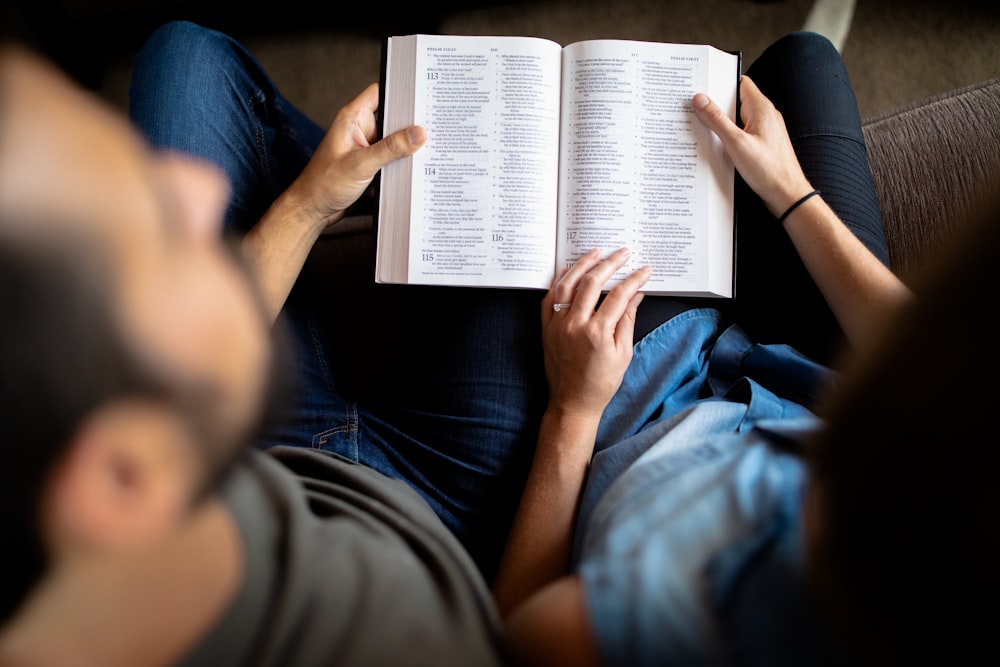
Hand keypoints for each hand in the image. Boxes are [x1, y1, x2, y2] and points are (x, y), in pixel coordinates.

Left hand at [283, 82, 425, 232]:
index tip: (419, 100)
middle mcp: (358, 129)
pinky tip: (406, 171)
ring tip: (419, 154)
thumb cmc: (324, 184)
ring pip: (392, 140)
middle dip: (407, 126)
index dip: (399, 94)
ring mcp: (363, 146)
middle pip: (390, 118)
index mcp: (351, 118)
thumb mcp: (361, 164)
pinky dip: (397, 163)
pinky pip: (389, 157)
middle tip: (427, 132)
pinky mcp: (367, 162)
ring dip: (403, 149)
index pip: (379, 93)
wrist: (312, 209)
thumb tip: (417, 134)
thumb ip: (391, 148)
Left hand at [541, 248, 649, 419]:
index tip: (644, 269)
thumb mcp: (623, 353)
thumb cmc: (601, 382)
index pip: (619, 295)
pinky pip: (549, 298)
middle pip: (593, 282)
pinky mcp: (546, 329)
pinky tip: (568, 270)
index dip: (634, 279)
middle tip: (623, 252)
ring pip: (567, 285)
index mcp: (598, 333)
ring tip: (596, 252)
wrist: (572, 402)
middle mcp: (575, 325)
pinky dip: (558, 281)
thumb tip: (636, 295)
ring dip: (582, 265)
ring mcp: (557, 325)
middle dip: (610, 263)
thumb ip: (628, 320)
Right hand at [692, 75, 812, 216]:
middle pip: (736, 100)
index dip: (720, 82)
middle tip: (695, 107)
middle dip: (716, 104)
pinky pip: (741, 132)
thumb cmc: (768, 170)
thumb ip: (717, 120)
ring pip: (737, 118)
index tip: (702, 85)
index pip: (740, 82)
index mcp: (761, 108)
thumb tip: (701, 99)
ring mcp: (764, 130)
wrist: (787, 194)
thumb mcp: (736, 143)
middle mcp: (764, 115)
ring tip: (702, 127)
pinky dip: (728, 135)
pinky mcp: (761, 144)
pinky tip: (717, 145)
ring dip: (721, 122)